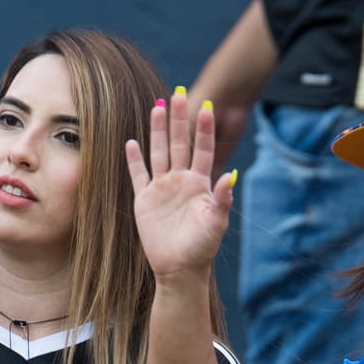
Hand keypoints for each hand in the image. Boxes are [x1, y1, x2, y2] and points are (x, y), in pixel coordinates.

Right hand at [126, 91, 234, 281]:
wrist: (179, 269)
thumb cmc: (201, 248)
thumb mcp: (215, 223)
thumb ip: (222, 198)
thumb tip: (231, 175)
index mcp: (200, 184)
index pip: (202, 150)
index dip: (203, 130)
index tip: (205, 108)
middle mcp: (181, 181)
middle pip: (179, 144)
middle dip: (178, 120)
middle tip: (177, 94)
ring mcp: (162, 189)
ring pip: (159, 153)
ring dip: (157, 131)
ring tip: (157, 107)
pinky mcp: (145, 200)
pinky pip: (138, 175)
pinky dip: (134, 159)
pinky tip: (131, 142)